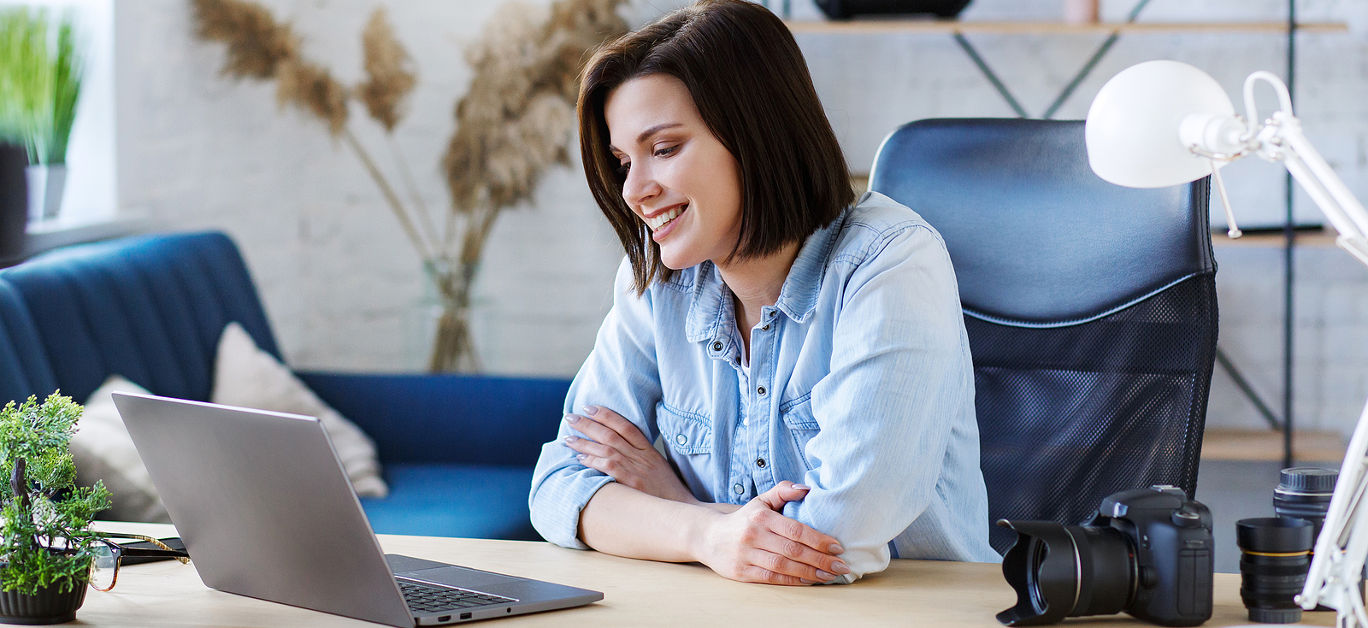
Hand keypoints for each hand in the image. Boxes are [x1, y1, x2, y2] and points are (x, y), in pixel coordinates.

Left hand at [564, 405, 697, 504]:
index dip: (607, 415)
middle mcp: (642, 457)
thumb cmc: (670, 494)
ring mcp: (637, 469)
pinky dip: (593, 461)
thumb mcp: (659, 469)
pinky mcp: (633, 483)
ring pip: (606, 448)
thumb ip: (642, 458)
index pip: (626, 426)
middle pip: (612, 434)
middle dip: (589, 424)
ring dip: (585, 442)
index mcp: (649, 451)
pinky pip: (609, 467)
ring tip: (568, 439)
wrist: (684, 510)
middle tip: (570, 418)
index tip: (590, 408)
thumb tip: (621, 452)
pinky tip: (580, 459)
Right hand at [694, 482, 849, 585]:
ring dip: (810, 573)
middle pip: (792, 550)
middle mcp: (753, 535)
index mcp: (760, 516)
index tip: (837, 546)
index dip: (818, 539)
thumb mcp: (760, 501)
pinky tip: (809, 581)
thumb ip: (783, 491)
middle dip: (820, 559)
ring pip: (783, 566)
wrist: (708, 536)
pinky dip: (793, 580)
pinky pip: (772, 578)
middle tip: (840, 565)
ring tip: (829, 575)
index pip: (795, 529)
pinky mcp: (742, 572)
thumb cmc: (743, 519)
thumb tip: (807, 488)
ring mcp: (746, 555)